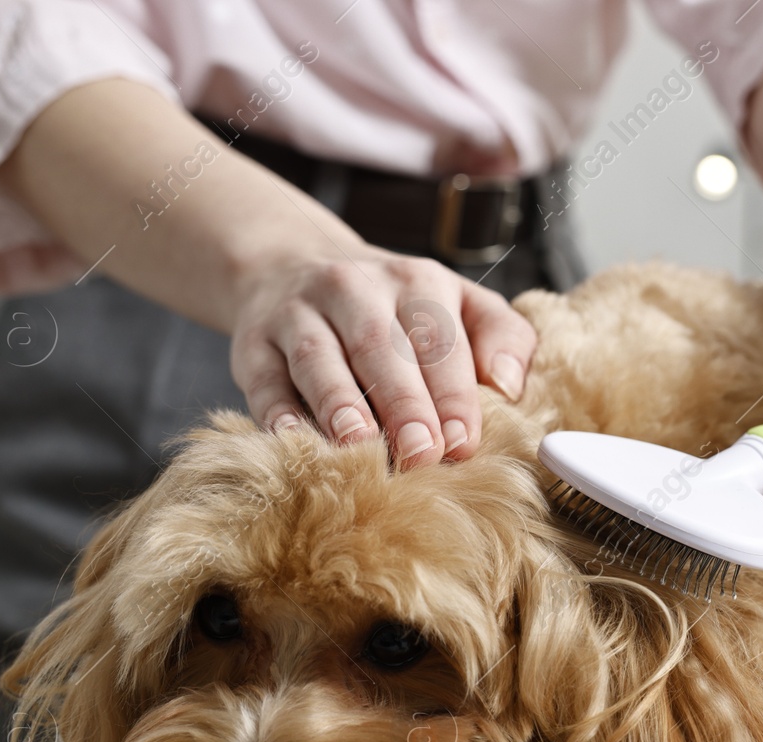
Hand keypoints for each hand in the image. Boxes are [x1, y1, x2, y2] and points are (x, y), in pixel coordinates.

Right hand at [229, 243, 536, 467]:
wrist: (293, 267)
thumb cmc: (396, 309)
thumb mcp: (458, 304)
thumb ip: (501, 337)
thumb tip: (510, 385)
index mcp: (417, 282)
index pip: (438, 339)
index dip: (452, 394)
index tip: (463, 442)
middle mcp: (355, 289)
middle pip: (380, 347)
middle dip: (404, 403)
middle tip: (421, 453)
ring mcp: (298, 312)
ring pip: (319, 358)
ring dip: (340, 404)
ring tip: (359, 445)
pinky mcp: (253, 342)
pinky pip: (264, 378)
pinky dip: (277, 411)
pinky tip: (295, 440)